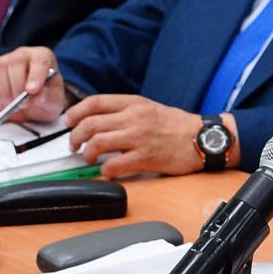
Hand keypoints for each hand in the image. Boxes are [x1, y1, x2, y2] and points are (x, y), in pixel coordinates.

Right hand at [0, 47, 66, 121]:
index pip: (40, 59)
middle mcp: (23, 54)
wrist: (33, 103)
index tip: (32, 91)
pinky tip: (0, 100)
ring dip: (4, 90)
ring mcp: (4, 60)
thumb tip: (38, 96)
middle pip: (15, 62)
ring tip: (13, 104)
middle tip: (22, 104)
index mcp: (43, 56)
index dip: (35, 75)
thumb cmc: (46, 97)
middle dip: (17, 87)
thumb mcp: (55, 100)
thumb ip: (49, 97)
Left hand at [67, 95, 237, 179]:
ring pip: (97, 143)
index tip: (68, 121)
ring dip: (87, 153)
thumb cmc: (178, 126)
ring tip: (89, 157)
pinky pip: (114, 165)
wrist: (203, 139)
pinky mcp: (145, 157)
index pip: (94, 102)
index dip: (75, 112)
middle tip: (75, 145)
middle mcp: (135, 118)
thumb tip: (99, 121)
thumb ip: (126, 111)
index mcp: (135, 103)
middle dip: (75, 137)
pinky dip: (105, 170)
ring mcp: (139, 138)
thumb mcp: (150, 108)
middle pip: (90, 124)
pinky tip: (108, 171)